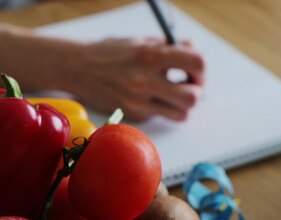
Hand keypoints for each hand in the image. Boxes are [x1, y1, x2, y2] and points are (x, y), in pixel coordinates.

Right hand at [67, 38, 203, 120]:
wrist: (78, 68)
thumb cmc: (109, 53)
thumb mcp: (140, 42)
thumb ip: (169, 47)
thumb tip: (193, 50)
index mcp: (150, 55)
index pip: (196, 64)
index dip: (202, 68)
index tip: (196, 69)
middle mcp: (145, 81)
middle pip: (193, 97)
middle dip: (197, 91)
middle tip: (189, 85)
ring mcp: (138, 102)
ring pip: (181, 114)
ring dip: (182, 105)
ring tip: (172, 93)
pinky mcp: (133, 115)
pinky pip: (160, 116)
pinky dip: (160, 108)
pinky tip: (148, 96)